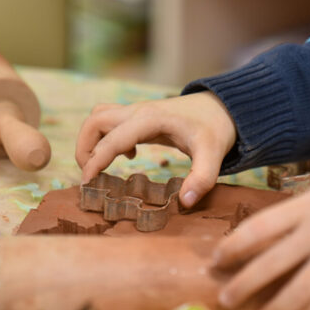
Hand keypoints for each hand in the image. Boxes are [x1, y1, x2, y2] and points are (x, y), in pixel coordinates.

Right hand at [76, 91, 236, 206]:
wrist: (225, 108)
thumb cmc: (217, 129)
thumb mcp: (214, 155)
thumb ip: (201, 179)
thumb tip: (185, 202)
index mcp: (150, 119)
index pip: (112, 138)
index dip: (95, 160)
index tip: (87, 182)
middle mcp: (138, 111)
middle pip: (95, 121)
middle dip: (84, 147)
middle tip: (90, 175)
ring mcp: (137, 110)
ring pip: (98, 117)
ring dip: (91, 140)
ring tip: (103, 166)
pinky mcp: (140, 115)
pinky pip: (110, 120)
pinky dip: (106, 137)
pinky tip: (130, 155)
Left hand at [212, 166, 309, 309]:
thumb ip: (292, 214)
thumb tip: (259, 235)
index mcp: (303, 207)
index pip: (257, 229)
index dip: (233, 246)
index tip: (216, 260)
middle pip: (271, 263)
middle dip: (244, 284)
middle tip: (224, 299)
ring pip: (298, 289)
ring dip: (274, 309)